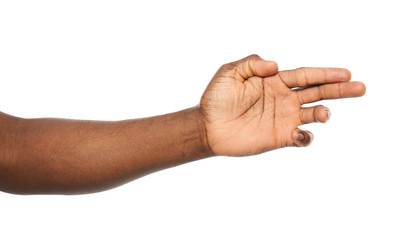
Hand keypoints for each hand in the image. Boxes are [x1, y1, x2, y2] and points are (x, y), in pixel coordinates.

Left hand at [200, 55, 365, 155]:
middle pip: (317, 92)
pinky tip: (299, 134)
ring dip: (324, 112)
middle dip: (339, 90)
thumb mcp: (230, 72)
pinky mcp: (279, 137)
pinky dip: (306, 137)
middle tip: (360, 88)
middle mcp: (284, 99)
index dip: (326, 74)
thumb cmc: (217, 98)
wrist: (208, 127)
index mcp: (275, 82)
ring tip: (324, 113)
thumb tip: (276, 66)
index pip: (306, 76)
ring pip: (313, 114)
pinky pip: (301, 138)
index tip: (346, 74)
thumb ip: (252, 63)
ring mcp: (283, 119)